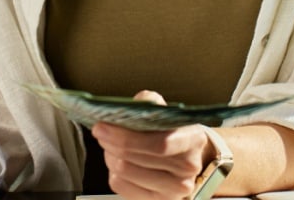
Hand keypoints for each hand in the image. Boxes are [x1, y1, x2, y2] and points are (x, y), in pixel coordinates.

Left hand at [91, 90, 213, 199]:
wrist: (187, 159)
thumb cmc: (172, 132)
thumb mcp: (166, 113)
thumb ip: (149, 103)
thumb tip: (133, 103)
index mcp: (193, 140)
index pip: (160, 144)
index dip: (127, 136)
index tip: (103, 126)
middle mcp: (187, 168)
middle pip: (137, 159)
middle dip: (112, 143)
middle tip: (100, 132)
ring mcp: (174, 190)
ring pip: (125, 172)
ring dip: (111, 156)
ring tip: (109, 145)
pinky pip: (121, 186)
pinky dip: (113, 172)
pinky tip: (118, 162)